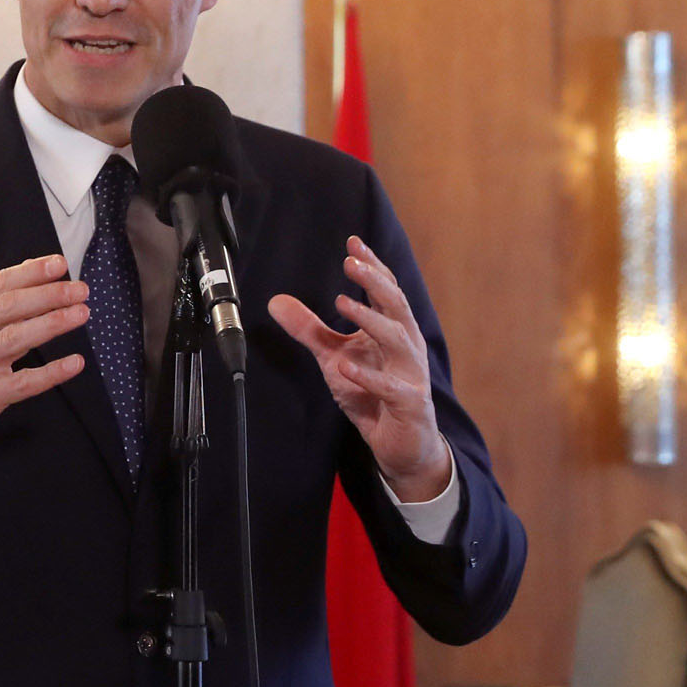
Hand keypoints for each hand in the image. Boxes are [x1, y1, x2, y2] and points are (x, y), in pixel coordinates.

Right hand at [0, 255, 88, 510]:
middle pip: (10, 306)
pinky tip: (75, 364)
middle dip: (49, 294)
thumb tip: (34, 287)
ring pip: (15, 338)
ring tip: (81, 314)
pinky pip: (23, 382)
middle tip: (80, 289)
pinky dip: (51, 372)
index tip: (60, 263)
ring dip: (52, 323)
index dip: (31, 272)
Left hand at [266, 235, 451, 501]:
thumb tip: (276, 301)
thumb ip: (310, 329)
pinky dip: (368, 377)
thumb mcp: (333, 357)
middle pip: (396, 306)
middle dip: (375, 282)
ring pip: (399, 340)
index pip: (386, 291)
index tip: (353, 242)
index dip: (372, 266)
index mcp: (393, 331)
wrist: (403, 444)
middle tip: (351, 261)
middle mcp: (407, 347)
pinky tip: (344, 366)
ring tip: (343, 302)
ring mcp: (410, 375)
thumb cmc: (372, 395)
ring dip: (371, 320)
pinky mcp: (407, 404)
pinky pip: (390, 388)